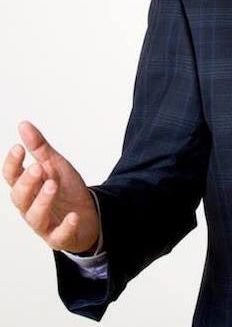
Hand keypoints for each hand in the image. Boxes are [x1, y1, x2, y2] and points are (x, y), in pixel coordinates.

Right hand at [4, 120, 98, 253]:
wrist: (89, 213)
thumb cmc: (66, 190)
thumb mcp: (55, 165)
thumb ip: (39, 148)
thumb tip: (23, 124)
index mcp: (28, 188)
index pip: (12, 177)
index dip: (12, 164)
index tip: (18, 148)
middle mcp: (30, 207)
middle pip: (20, 197)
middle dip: (27, 183)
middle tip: (38, 168)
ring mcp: (44, 223)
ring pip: (35, 216)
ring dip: (42, 201)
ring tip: (52, 185)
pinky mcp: (60, 237)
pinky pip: (59, 235)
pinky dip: (66, 226)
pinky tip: (73, 216)